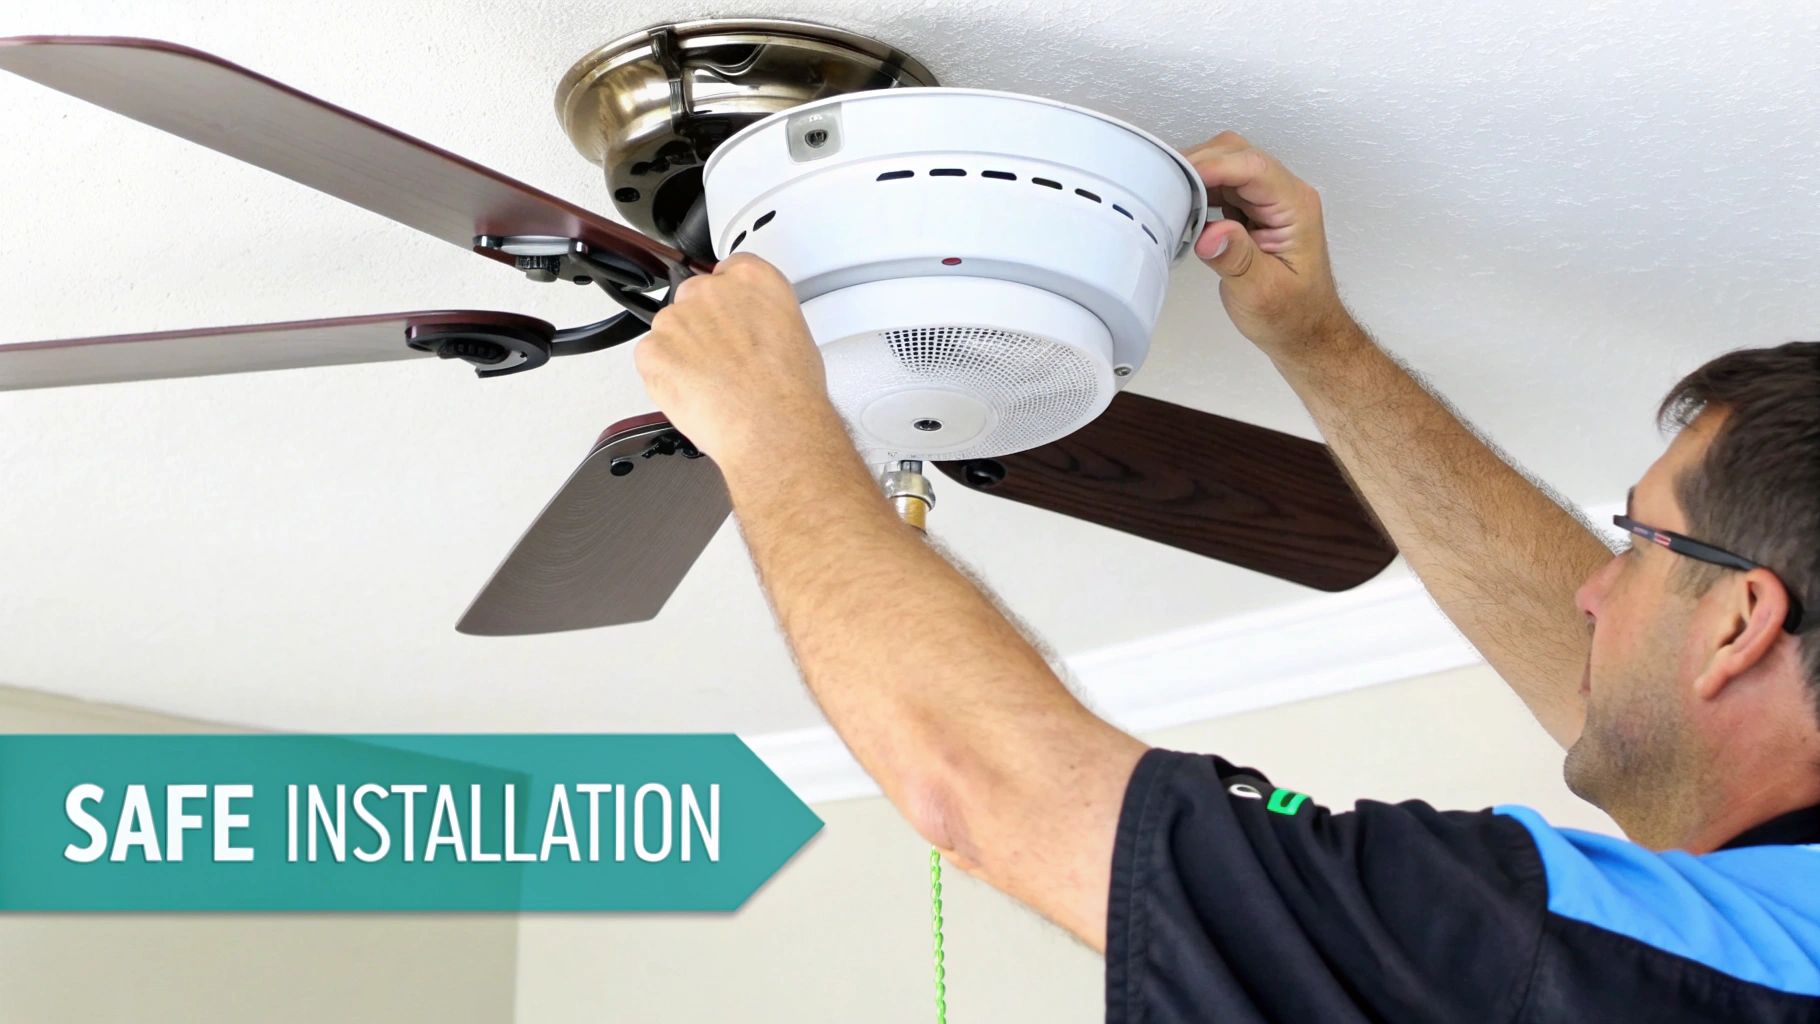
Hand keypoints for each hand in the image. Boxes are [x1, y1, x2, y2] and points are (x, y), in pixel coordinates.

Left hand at [633, 254, 840, 468]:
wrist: (770, 425)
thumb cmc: (788, 390)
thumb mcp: (794, 333)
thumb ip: (762, 316)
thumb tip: (752, 329)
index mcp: (751, 277)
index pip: (726, 272)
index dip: (727, 303)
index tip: (730, 320)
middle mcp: (710, 289)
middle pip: (693, 299)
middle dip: (701, 328)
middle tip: (722, 361)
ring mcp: (677, 317)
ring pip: (671, 332)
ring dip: (682, 353)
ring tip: (711, 384)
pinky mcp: (653, 348)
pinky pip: (651, 359)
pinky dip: (665, 377)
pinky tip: (694, 393)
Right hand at [1186, 132, 1356, 360]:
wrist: (1302, 332)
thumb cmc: (1292, 315)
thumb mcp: (1262, 293)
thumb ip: (1237, 260)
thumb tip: (1211, 234)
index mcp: (1295, 207)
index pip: (1253, 168)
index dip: (1212, 167)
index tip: (1177, 177)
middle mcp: (1283, 196)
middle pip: (1237, 155)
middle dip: (1198, 164)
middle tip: (1162, 184)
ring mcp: (1267, 201)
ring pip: (1226, 165)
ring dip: (1195, 176)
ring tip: (1166, 196)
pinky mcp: (1251, 211)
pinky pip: (1221, 186)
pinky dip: (1198, 190)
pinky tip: (1181, 208)